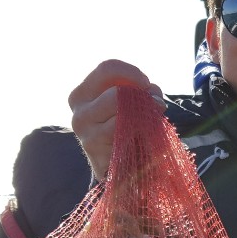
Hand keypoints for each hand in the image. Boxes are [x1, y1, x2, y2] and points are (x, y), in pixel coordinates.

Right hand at [68, 59, 164, 179]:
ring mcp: (86, 134)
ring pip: (121, 112)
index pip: (107, 68)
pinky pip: (125, 132)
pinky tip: (145, 136)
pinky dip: (141, 131)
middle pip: (117, 92)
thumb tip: (151, 92)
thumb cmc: (125, 129)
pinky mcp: (98, 151)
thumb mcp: (126, 103)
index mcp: (82, 94)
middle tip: (157, 104)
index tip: (147, 84)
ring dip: (145, 114)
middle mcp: (79, 112)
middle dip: (143, 96)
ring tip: (154, 120)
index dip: (132, 72)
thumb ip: (138, 90)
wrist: (120, 169)